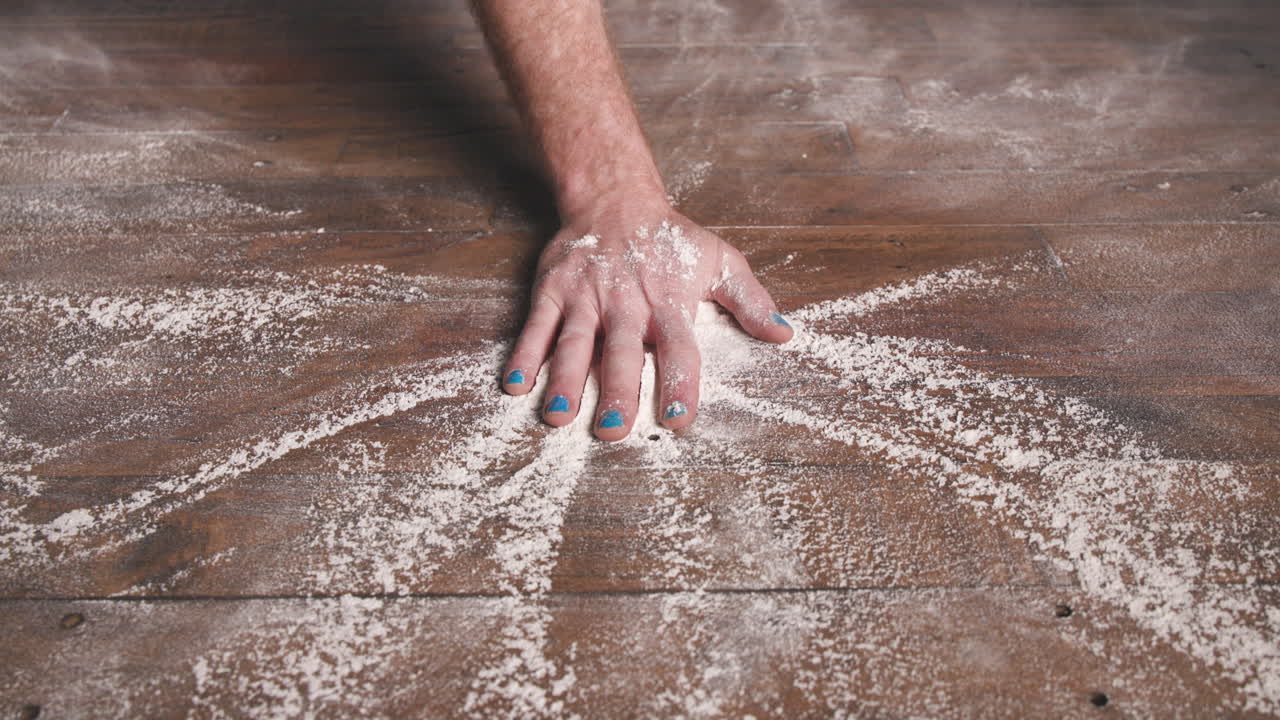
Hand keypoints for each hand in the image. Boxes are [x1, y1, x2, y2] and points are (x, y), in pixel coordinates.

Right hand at [501, 199, 792, 440]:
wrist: (615, 197)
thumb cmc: (670, 239)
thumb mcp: (719, 261)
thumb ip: (750, 301)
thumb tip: (784, 333)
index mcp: (669, 303)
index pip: (678, 349)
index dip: (680, 383)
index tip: (679, 419)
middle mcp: (626, 303)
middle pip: (621, 353)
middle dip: (616, 391)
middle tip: (612, 430)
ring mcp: (585, 297)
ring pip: (574, 343)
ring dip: (564, 380)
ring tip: (558, 416)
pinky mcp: (553, 290)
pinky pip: (537, 325)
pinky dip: (525, 353)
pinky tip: (516, 385)